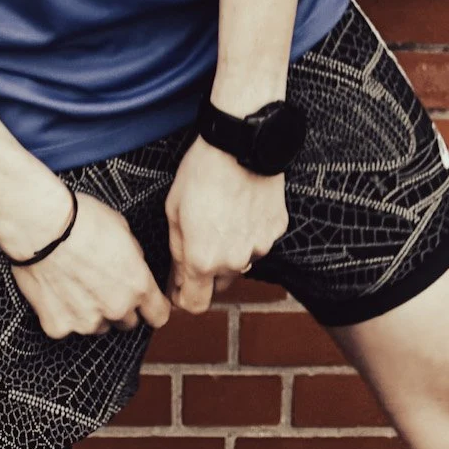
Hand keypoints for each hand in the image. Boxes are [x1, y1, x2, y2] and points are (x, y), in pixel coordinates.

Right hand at [9, 190, 170, 339]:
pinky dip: (62, 313)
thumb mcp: (122, 229)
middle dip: (119, 306)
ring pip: (97, 326)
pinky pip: (66, 325)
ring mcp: (86, 322)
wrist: (41, 225)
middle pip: (127, 322)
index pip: (158, 315)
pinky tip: (55, 289)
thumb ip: (133, 257)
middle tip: (101, 284)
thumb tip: (132, 266)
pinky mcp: (58, 326)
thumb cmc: (81, 219)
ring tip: (75, 283)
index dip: (152, 308)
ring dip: (92, 312)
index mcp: (137, 285)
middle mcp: (116, 309)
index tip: (146, 304)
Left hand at [165, 135, 288, 314]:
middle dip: (208, 271)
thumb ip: (177, 252)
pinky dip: (250, 232)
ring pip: (241, 263)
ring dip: (231, 252)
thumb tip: (178, 278)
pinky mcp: (275, 230)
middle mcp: (233, 262)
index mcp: (202, 261)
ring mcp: (259, 247)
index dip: (184, 297)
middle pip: (219, 284)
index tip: (180, 285)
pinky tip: (243, 207)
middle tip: (201, 239)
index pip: (195, 305)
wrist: (240, 143)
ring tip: (224, 217)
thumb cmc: (201, 173)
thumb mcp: (173, 211)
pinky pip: (259, 241)